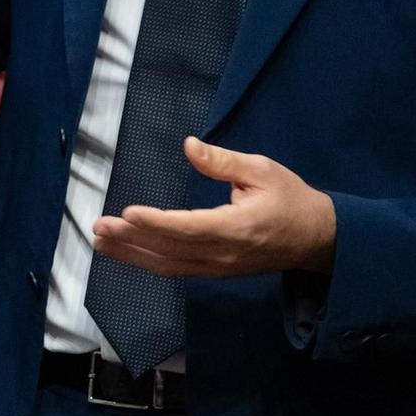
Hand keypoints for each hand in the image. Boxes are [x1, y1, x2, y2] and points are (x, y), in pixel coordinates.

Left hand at [92, 136, 335, 276]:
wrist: (318, 239)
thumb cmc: (290, 199)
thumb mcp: (263, 170)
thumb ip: (224, 161)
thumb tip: (189, 145)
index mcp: (238, 227)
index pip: (190, 228)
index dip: (157, 223)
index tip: (128, 213)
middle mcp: (224, 254)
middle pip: (170, 251)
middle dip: (131, 239)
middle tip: (98, 226)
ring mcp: (219, 267)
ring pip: (169, 265)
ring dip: (132, 254)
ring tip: (100, 241)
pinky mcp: (215, 271)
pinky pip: (176, 269)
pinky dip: (147, 261)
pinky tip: (126, 252)